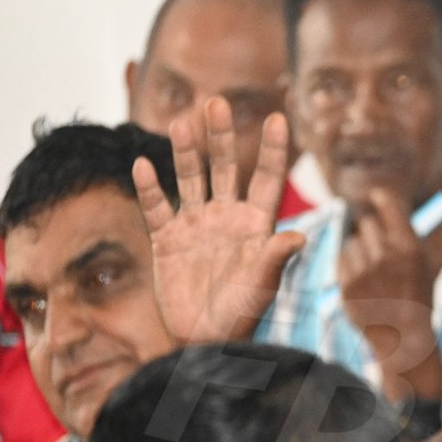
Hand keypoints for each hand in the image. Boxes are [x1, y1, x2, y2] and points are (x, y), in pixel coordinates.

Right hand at [134, 97, 305, 343]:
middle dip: (222, 137)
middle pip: (225, 168)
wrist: (206, 339)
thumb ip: (276, 258)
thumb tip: (300, 236)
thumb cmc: (243, 313)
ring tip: (182, 122)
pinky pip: (157, 207)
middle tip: (217, 102)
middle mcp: (227, 216)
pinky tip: (142, 165)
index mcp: (257, 223)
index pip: (267, 178)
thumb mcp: (263, 285)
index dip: (272, 149)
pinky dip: (149, 188)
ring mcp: (196, 225)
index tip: (278, 117)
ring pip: (191, 178)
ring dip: (186, 152)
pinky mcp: (167, 239)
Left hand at [339, 188, 441, 399]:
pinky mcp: (347, 285)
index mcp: (409, 247)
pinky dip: (351, 265)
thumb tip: (384, 200)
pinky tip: (365, 280)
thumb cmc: (416, 294)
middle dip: (372, 229)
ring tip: (375, 270)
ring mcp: (364, 271)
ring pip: (353, 242)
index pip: (386, 204)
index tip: (376, 196)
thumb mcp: (423, 262)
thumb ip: (405, 233)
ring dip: (361, 250)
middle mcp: (386, 256)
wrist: (404, 336)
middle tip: (378, 241)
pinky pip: (342, 260)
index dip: (380, 197)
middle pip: (366, 222)